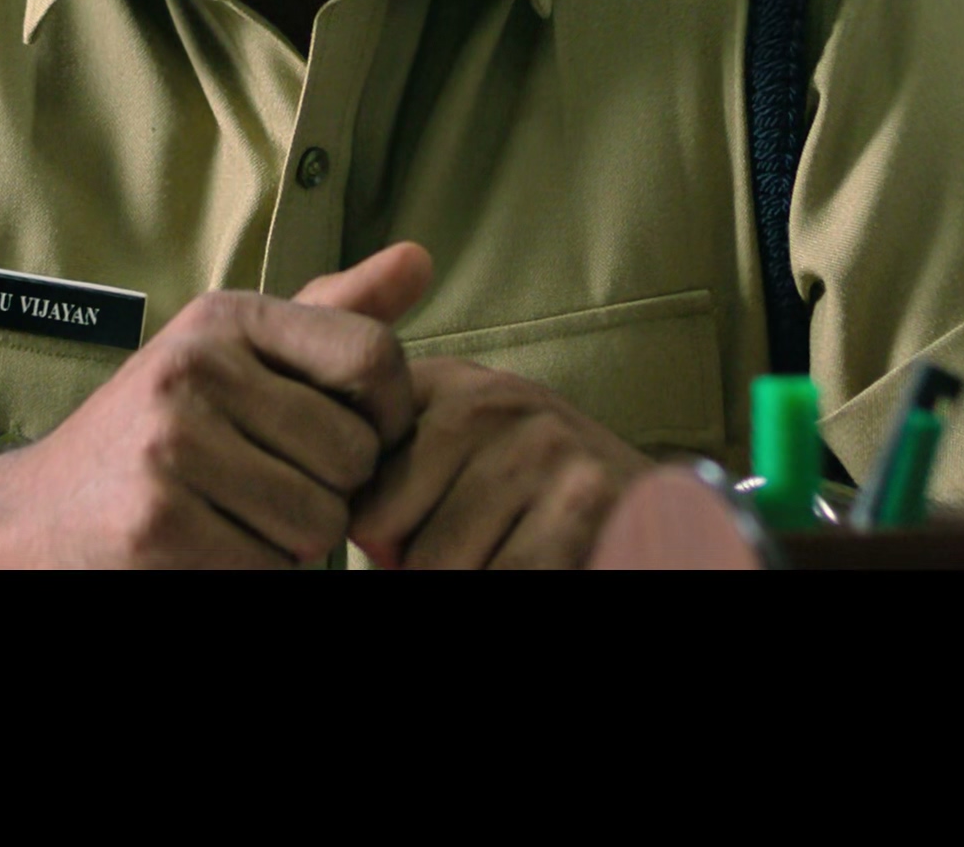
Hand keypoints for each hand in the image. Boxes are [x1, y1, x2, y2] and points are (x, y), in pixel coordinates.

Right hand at [0, 241, 434, 567]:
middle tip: (273, 486)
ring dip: (294, 540)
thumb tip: (419, 258)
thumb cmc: (158, 434)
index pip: (372, 354)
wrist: (36, 517)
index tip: (363, 439)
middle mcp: (195, 367)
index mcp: (224, 317)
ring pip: (320, 520)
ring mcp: (171, 444)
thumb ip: (329, 314)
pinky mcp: (159, 524)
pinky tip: (209, 547)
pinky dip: (253, 571)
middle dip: (332, 490)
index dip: (391, 415)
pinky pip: (272, 567)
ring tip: (239, 515)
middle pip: (355, 453)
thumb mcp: (234, 354)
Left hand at [346, 358, 648, 568]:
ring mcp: (541, 442)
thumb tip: (312, 514)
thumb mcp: (438, 462)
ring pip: (435, 565)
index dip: (371, 529)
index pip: (349, 474)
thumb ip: (368, 456)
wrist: (650, 519)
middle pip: (380, 525)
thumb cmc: (521, 508)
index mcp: (438, 383)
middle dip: (414, 563)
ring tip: (505, 553)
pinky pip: (503, 577)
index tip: (408, 526)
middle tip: (472, 547)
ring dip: (464, 579)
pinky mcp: (586, 497)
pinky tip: (538, 561)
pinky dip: (508, 580)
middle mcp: (488, 397)